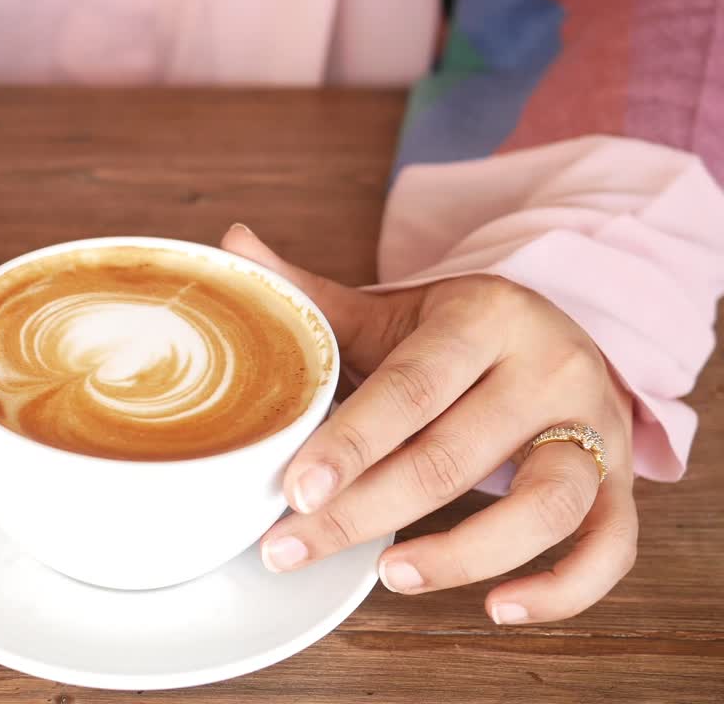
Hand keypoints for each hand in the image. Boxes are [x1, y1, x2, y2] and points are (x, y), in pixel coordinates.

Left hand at [222, 224, 637, 624]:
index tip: (295, 491)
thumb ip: (311, 293)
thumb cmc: (452, 335)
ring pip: (544, 505)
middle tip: (289, 548)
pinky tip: (499, 608)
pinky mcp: (620, 480)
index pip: (410, 387)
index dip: (352, 444)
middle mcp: (549, 367)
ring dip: (462, 554)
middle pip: (455, 456)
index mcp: (484, 318)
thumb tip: (233, 245)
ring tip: (386, 575)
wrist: (550, 334)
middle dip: (364, 513)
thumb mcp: (388, 310)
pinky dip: (564, 590)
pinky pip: (611, 547)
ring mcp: (594, 427)